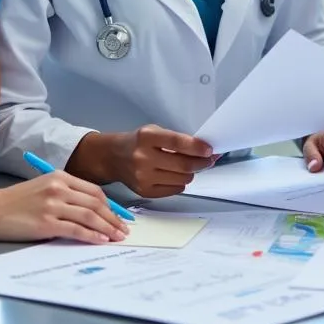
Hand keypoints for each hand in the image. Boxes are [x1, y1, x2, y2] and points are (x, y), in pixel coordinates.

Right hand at [0, 171, 129, 243]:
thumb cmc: (16, 201)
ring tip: (117, 237)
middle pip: (96, 203)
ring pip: (89, 215)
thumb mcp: (43, 187)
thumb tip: (90, 210)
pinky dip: (91, 235)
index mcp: (60, 177)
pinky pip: (76, 229)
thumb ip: (65, 194)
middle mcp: (59, 188)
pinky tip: (100, 240)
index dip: (110, 205)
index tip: (119, 216)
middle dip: (113, 218)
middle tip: (124, 230)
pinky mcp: (46, 223)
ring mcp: (53, 205)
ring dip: (107, 228)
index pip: (94, 191)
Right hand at [79, 125, 213, 198]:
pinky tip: (177, 175)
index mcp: (147, 137)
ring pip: (182, 179)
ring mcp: (143, 177)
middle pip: (183, 165)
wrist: (113, 157)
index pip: (177, 143)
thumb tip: (203, 149)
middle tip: (209, 160)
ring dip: (192, 173)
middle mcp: (143, 158)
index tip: (210, 150)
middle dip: (202, 163)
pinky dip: (181, 182)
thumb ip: (175, 139)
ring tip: (191, 166)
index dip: (197, 147)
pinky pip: (174, 190)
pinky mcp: (144, 192)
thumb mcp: (153, 131)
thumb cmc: (138, 142)